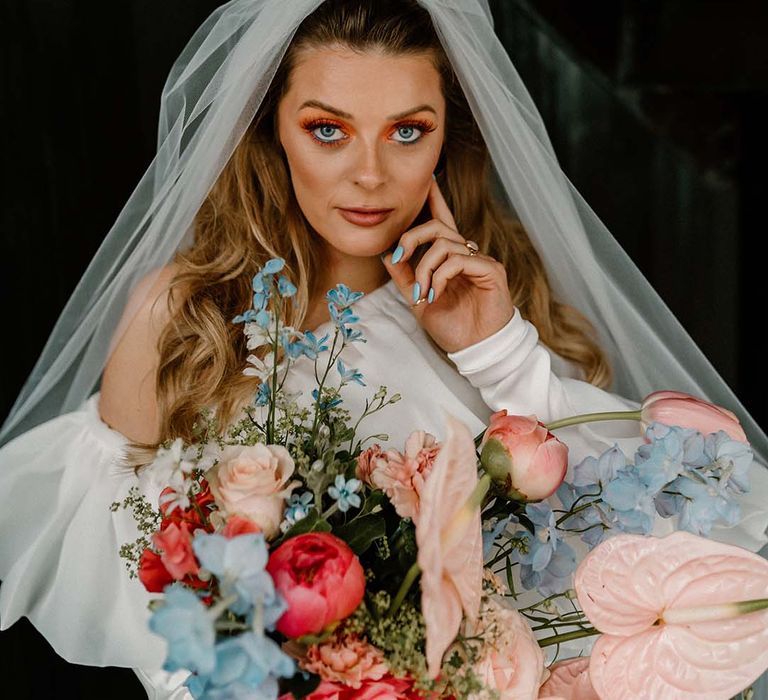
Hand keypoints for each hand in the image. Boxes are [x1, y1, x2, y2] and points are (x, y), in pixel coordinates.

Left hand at [383, 177, 514, 352]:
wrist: (475, 349)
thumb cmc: (452, 326)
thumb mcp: (419, 299)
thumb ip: (404, 277)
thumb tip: (386, 254)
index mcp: (450, 258)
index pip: (441, 221)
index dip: (434, 199)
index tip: (426, 181)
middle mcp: (466, 254)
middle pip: (436, 226)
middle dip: (410, 239)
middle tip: (398, 260)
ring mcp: (480, 260)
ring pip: (444, 244)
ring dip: (424, 268)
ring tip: (423, 293)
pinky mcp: (491, 270)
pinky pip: (459, 260)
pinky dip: (441, 276)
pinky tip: (437, 294)